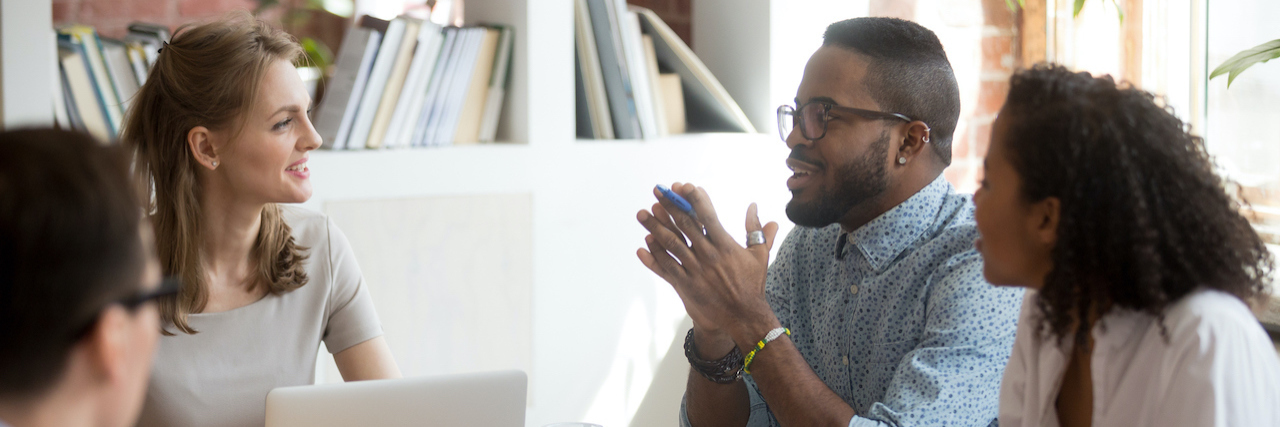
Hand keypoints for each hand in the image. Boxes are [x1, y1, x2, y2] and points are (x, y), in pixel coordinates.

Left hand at [636, 183, 780, 351]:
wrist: (743, 317)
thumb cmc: (752, 284)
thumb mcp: (759, 256)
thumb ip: (756, 230)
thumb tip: (754, 206)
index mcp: (725, 245)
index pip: (707, 216)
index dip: (694, 199)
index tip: (683, 186)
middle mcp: (708, 256)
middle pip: (684, 225)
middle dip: (669, 206)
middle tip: (657, 192)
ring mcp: (694, 271)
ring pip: (671, 244)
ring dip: (655, 227)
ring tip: (643, 213)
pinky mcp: (685, 285)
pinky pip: (666, 268)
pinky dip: (654, 256)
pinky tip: (644, 244)